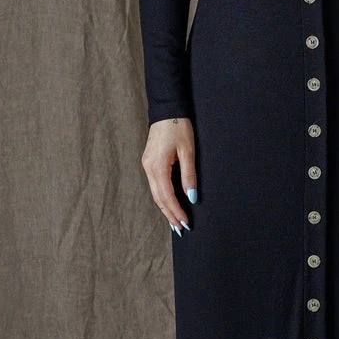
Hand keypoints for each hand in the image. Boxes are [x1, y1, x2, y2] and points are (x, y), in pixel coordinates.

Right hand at [142, 116, 197, 234]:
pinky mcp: (149, 162)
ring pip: (156, 193)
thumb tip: (191, 197)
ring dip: (165, 208)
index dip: (176, 211)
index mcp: (157, 166)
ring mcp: (147, 165)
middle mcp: (149, 168)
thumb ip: (189, 175)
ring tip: (175, 221)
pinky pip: (155, 185)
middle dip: (169, 214)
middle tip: (180, 229)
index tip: (186, 223)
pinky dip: (162, 197)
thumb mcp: (188, 151)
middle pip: (159, 198)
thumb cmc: (178, 127)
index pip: (167, 196)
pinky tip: (169, 203)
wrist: (167, 109)